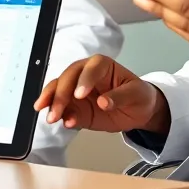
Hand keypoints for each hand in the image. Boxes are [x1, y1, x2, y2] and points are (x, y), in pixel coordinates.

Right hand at [33, 55, 168, 134]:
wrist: (137, 111)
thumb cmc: (138, 95)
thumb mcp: (136, 94)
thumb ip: (120, 97)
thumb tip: (103, 102)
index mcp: (101, 65)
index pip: (90, 68)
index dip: (83, 80)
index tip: (79, 95)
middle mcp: (85, 74)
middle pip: (67, 78)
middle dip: (60, 95)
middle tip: (57, 110)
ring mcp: (77, 91)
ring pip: (58, 91)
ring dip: (52, 104)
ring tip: (51, 118)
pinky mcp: (75, 107)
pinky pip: (64, 110)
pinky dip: (61, 116)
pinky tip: (63, 123)